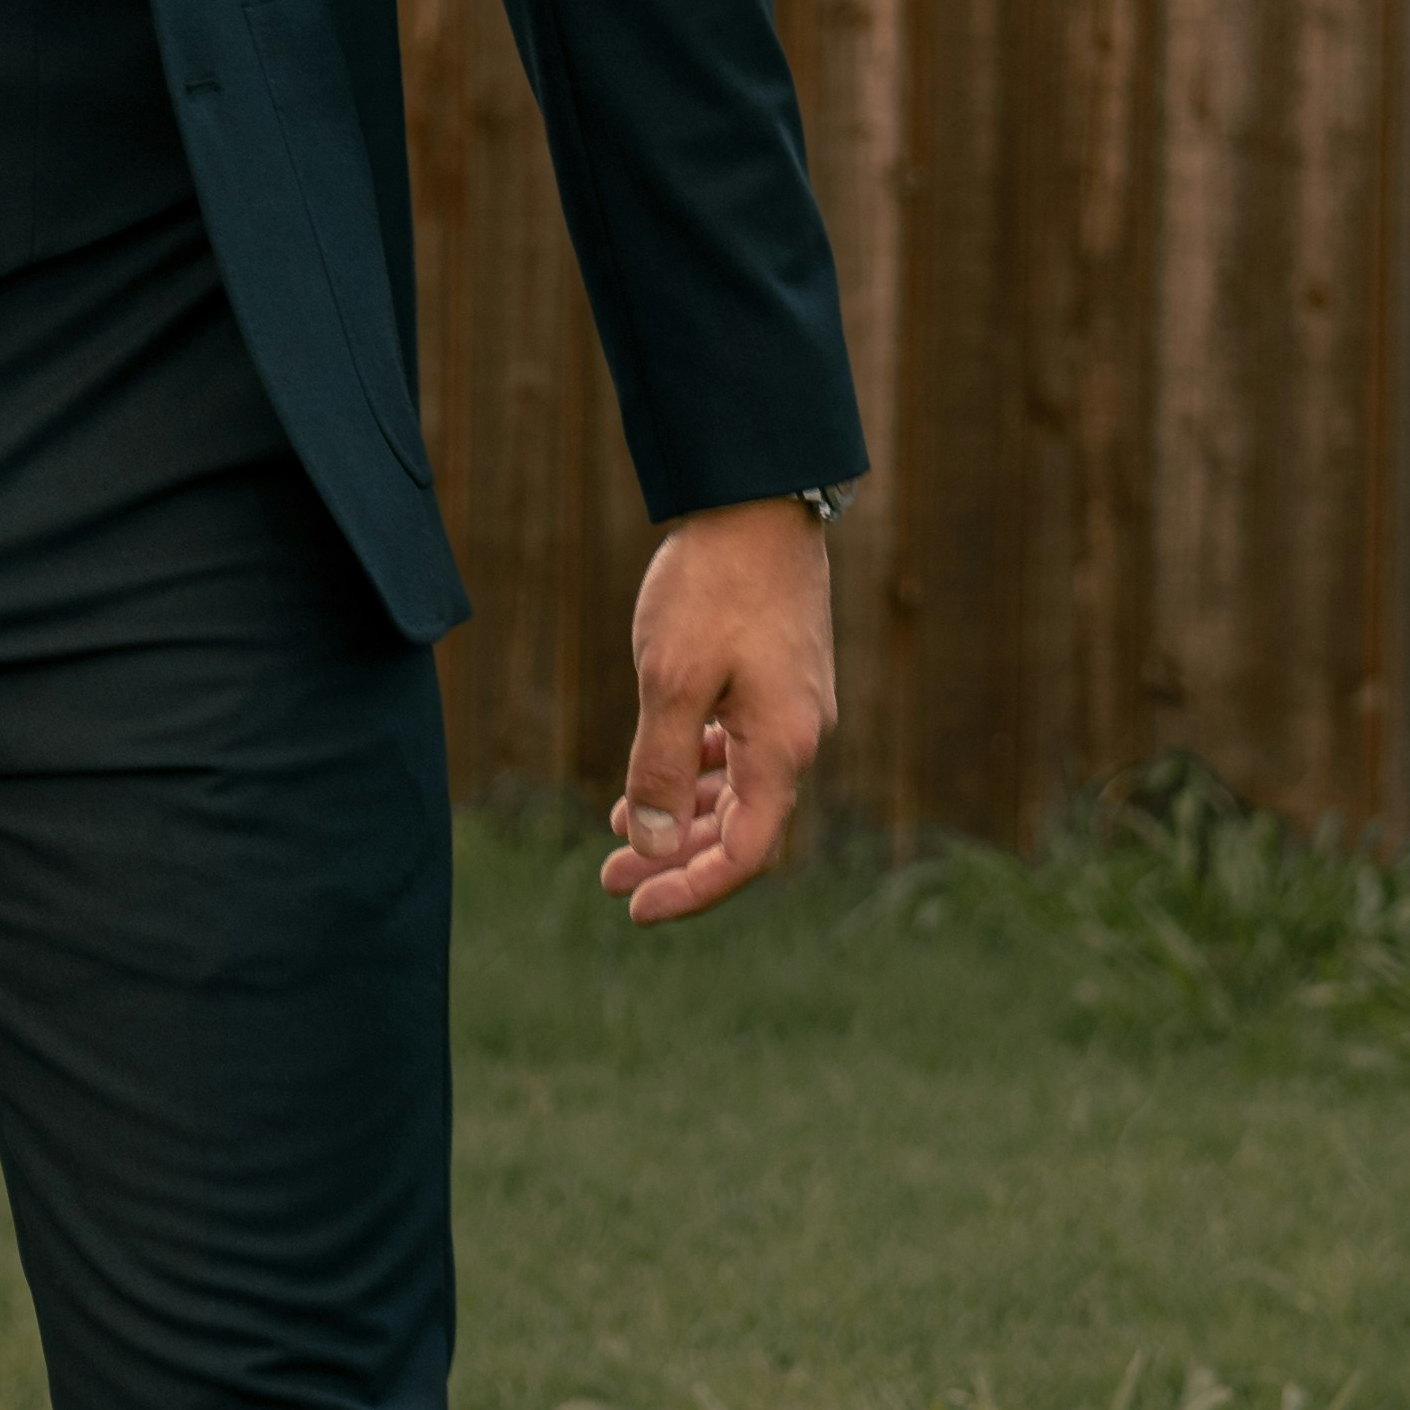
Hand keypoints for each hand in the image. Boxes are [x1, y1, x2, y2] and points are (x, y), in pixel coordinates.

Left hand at [605, 500, 834, 918]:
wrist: (756, 501)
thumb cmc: (713, 586)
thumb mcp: (671, 681)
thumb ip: (659, 768)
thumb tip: (648, 845)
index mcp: (783, 747)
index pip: (746, 852)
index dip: (692, 889)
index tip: (636, 909)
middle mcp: (799, 737)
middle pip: (741, 828)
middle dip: (674, 860)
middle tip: (610, 881)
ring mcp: (792, 709)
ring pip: (737, 789)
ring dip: (680, 817)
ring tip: (617, 834)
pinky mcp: (778, 682)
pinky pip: (739, 751)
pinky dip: (695, 772)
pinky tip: (652, 776)